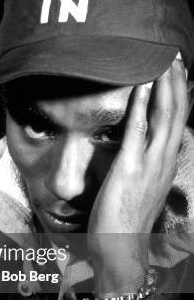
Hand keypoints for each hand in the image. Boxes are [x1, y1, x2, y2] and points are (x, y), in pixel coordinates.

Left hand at [87, 57, 188, 295]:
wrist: (120, 245)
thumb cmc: (125, 216)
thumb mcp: (139, 185)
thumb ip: (142, 164)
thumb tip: (139, 147)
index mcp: (166, 161)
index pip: (178, 120)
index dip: (179, 94)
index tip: (178, 72)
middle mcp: (164, 158)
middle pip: (177, 111)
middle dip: (176, 81)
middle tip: (174, 54)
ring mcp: (150, 162)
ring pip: (164, 115)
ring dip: (164, 84)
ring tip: (163, 60)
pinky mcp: (130, 167)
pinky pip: (138, 130)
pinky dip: (142, 105)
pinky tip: (141, 85)